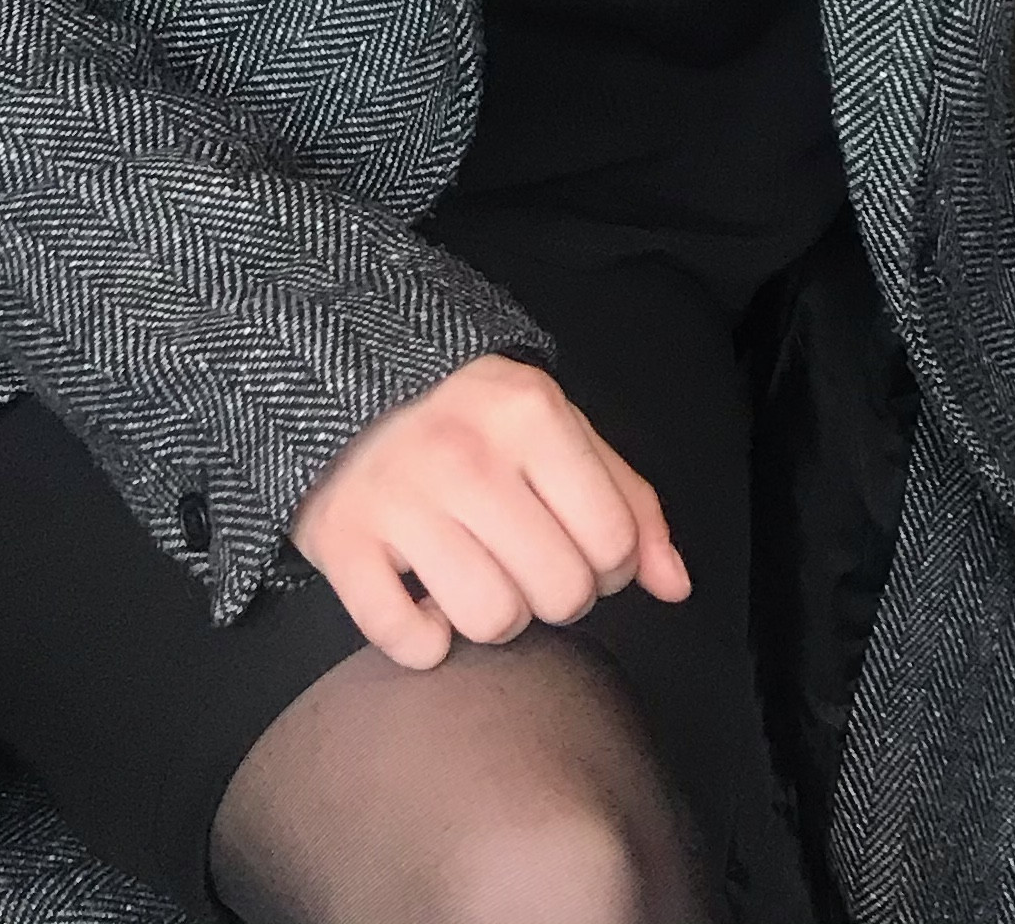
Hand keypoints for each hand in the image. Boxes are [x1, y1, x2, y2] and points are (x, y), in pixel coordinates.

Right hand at [289, 353, 688, 671]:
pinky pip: (406, 638)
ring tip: (475, 574)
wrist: (339, 374)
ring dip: (491, 617)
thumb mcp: (556, 427)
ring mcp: (399, 499)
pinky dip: (422, 639)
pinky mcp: (341, 541)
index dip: (607, 564)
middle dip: (552, 593)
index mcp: (530, 414)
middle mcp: (466, 455)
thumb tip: (675, 584)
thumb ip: (627, 500)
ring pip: (491, 621)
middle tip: (522, 560)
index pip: (613, 543)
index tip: (573, 543)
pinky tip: (422, 598)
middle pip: (560, 593)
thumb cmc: (468, 413)